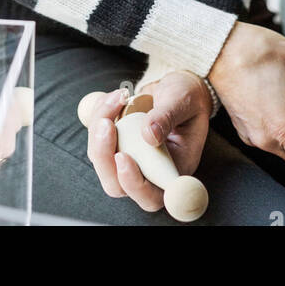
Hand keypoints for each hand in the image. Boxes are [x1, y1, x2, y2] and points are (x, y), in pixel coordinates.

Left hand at [85, 71, 210, 212]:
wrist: (176, 88)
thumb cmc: (187, 99)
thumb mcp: (184, 101)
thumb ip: (168, 116)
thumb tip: (149, 135)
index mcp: (173, 170)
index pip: (152, 197)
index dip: (134, 185)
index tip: (124, 157)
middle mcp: (149, 172)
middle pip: (117, 185)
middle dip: (104, 156)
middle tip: (106, 124)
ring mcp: (129, 160)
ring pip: (102, 161)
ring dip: (100, 128)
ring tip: (119, 97)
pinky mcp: (114, 145)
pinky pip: (96, 138)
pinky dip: (99, 115)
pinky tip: (117, 97)